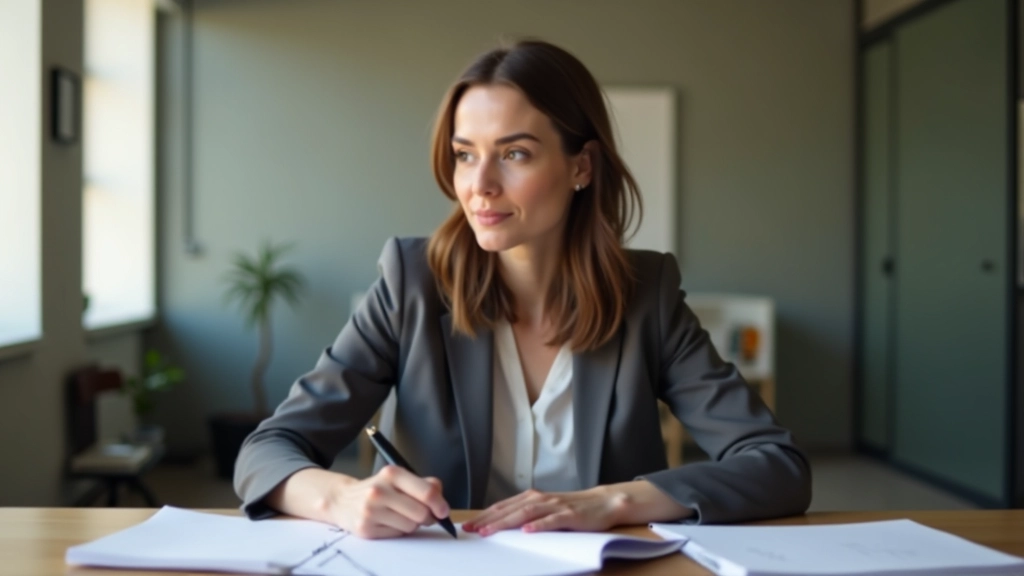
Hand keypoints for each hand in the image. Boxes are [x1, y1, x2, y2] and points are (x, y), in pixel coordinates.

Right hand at [324, 465, 450, 538]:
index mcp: (392, 473)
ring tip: (399, 515)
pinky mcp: (365, 529)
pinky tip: (387, 522)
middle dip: (426, 517)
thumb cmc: (379, 489)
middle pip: (421, 513)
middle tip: (421, 514)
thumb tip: (441, 501)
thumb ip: (424, 485)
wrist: (343, 500)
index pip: (426, 492)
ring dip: (411, 524)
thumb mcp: (400, 479)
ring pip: (410, 526)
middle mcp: (379, 490)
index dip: (440, 504)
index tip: (443, 511)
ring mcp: (370, 510)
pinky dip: (397, 531)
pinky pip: (396, 535)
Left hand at [462, 486, 628, 535]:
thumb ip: (527, 514)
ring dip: (505, 523)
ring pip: (525, 514)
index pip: (503, 507)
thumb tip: (503, 525)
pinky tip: (527, 531)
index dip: (484, 516)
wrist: (603, 502)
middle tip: (470, 530)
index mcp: (533, 497)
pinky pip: (552, 521)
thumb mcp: (546, 509)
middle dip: (488, 520)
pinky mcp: (570, 515)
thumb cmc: (573, 508)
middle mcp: (541, 499)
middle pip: (509, 510)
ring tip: (489, 531)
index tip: (468, 526)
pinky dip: (538, 526)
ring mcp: (555, 506)